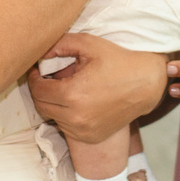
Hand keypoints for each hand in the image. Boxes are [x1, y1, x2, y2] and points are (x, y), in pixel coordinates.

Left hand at [28, 33, 167, 143]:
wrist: (146, 84)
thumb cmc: (118, 61)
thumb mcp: (90, 44)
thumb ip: (61, 44)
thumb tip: (40, 53)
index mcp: (73, 94)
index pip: (38, 90)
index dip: (34, 79)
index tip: (38, 71)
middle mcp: (76, 117)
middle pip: (42, 107)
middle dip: (41, 91)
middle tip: (47, 79)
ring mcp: (84, 130)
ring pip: (53, 118)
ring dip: (53, 104)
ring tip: (65, 89)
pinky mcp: (90, 136)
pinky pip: (67, 127)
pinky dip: (66, 115)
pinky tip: (77, 102)